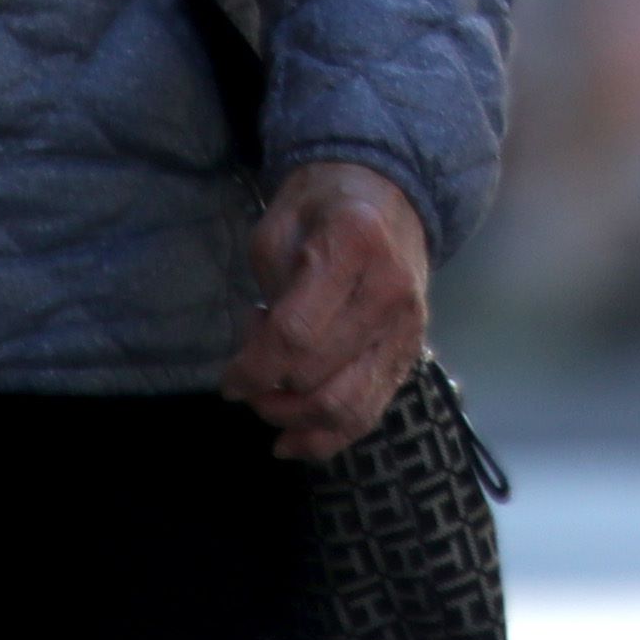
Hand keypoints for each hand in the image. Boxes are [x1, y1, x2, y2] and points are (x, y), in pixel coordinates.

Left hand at [224, 161, 432, 460]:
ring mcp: (408, 327)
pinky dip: (327, 439)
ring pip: (347, 406)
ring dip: (294, 418)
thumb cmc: (320, 209)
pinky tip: (290, 441)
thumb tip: (262, 357)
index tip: (228, 381)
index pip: (296, 334)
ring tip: (268, 400)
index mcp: (355, 245)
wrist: (388, 197)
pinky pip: (369, 413)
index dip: (253, 368)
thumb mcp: (278, 229)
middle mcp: (390, 291)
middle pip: (317, 374)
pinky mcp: (411, 353)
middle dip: (268, 388)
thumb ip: (271, 292)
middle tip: (249, 368)